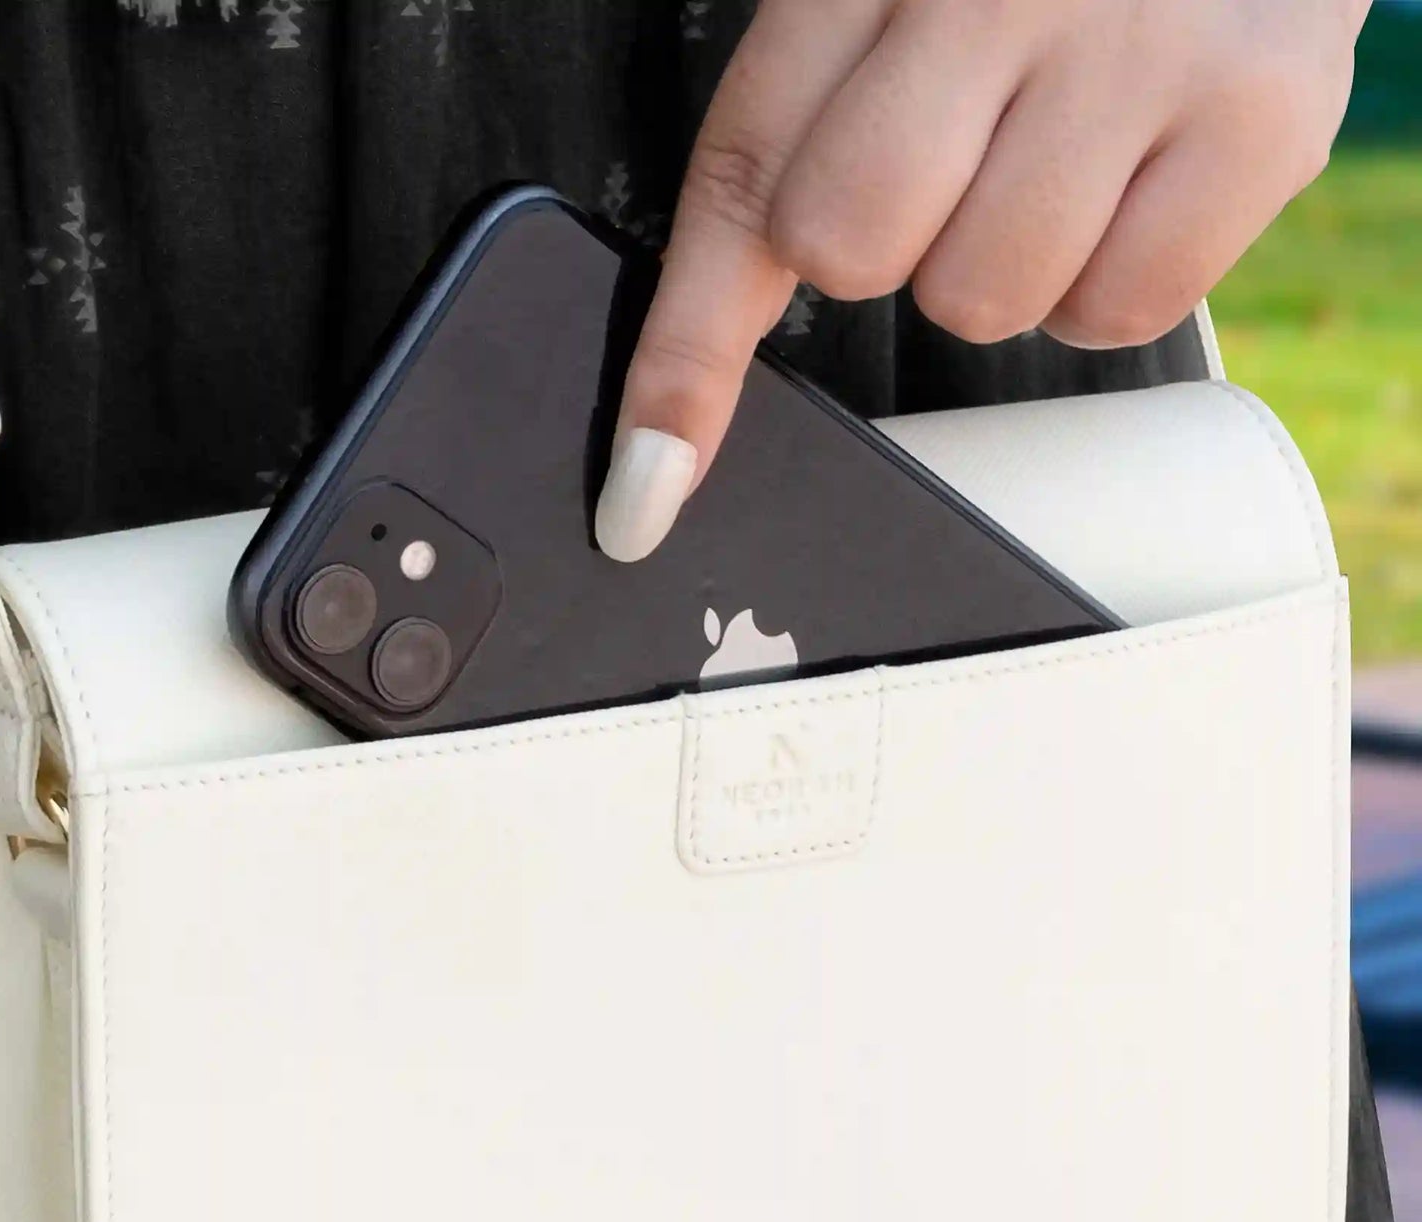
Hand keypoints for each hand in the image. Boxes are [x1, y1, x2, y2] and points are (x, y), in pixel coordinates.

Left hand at [595, 0, 1365, 561]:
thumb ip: (795, 143)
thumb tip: (679, 414)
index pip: (742, 184)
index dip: (682, 357)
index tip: (642, 491)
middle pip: (852, 251)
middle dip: (879, 248)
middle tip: (949, 158)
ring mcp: (1143, 46)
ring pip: (985, 302)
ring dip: (999, 264)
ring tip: (1054, 149)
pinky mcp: (1263, 113)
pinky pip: (1121, 315)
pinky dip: (1110, 279)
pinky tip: (1129, 177)